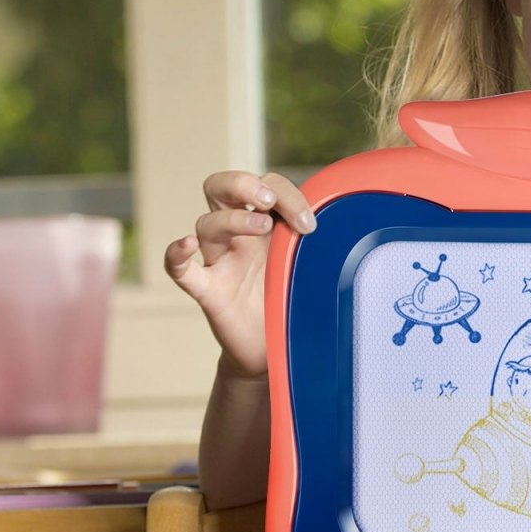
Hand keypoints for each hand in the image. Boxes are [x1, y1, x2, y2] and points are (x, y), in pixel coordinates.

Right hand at [164, 170, 314, 378]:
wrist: (274, 348)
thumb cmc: (292, 298)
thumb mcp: (310, 264)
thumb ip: (319, 243)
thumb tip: (353, 225)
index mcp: (264, 223)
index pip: (266, 186)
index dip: (286, 194)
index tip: (310, 223)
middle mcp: (237, 235)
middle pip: (220, 186)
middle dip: (243, 183)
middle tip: (269, 201)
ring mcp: (219, 261)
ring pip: (207, 223)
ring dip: (234, 218)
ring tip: (262, 226)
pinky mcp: (208, 291)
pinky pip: (179, 269)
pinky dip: (176, 255)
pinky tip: (186, 245)